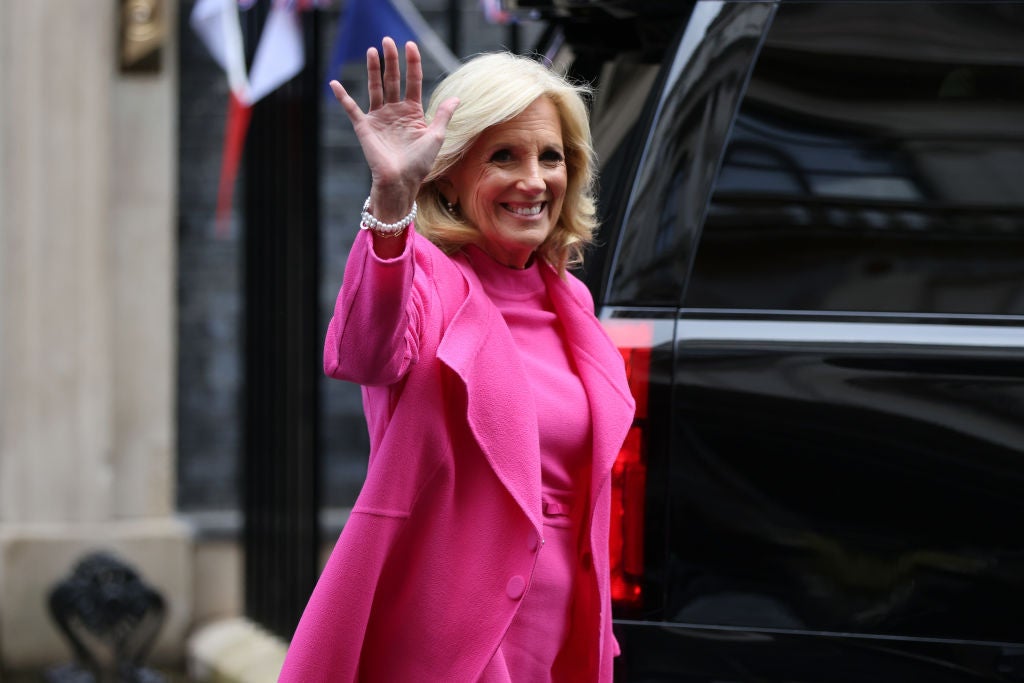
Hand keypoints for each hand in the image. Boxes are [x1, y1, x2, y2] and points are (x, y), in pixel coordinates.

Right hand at [330, 38, 458, 222]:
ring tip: (373, 50)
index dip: (412, 64)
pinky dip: (343, 96)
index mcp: (413, 112)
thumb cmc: (420, 164)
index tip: (411, 45)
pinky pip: (351, 109)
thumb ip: (443, 115)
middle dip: (391, 60)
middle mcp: (395, 111)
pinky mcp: (365, 127)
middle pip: (393, 80)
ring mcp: (379, 118)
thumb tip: (456, 97)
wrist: (401, 182)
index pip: (413, 82)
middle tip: (388, 40)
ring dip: (373, 70)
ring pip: (375, 88)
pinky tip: (335, 83)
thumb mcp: (436, 137)